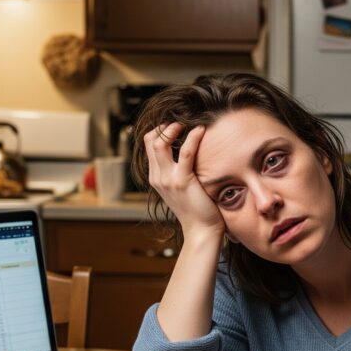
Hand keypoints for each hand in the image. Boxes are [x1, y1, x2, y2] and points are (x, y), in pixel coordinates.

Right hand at [144, 122, 224, 239]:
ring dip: (173, 128)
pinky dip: (193, 138)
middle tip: (181, 120)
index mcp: (156, 178)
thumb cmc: (197, 209)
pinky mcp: (182, 181)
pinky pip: (185, 152)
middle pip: (150, 140)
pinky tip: (201, 130)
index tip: (175, 123)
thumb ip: (179, 172)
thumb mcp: (182, 188)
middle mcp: (158, 177)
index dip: (160, 130)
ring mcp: (168, 179)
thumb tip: (187, 154)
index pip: (149, 145)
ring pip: (160, 143)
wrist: (202, 231)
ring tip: (187, 122)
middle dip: (164, 125)